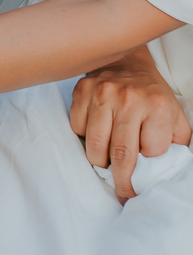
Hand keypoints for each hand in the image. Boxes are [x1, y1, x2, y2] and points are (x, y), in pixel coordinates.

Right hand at [70, 47, 191, 201]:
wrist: (127, 61)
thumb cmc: (152, 96)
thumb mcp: (175, 117)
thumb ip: (176, 144)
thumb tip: (168, 172)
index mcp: (158, 107)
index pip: (151, 153)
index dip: (148, 165)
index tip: (143, 172)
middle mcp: (129, 99)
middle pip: (122, 156)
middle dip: (122, 182)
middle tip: (123, 194)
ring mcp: (102, 94)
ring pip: (95, 148)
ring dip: (100, 161)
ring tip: (107, 161)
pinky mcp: (81, 92)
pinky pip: (77, 129)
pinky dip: (85, 136)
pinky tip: (97, 130)